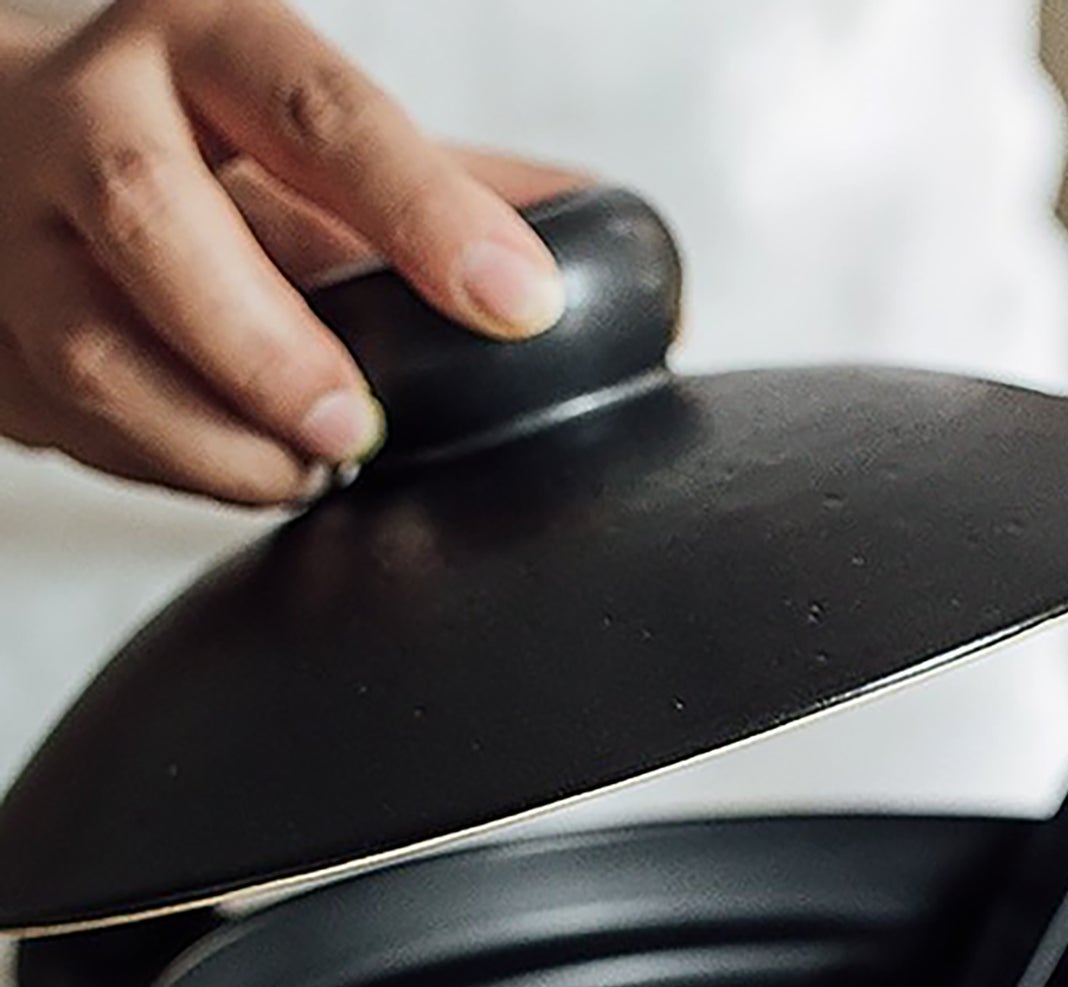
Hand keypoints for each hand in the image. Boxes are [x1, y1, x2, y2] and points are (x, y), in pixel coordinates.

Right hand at [0, 0, 573, 503]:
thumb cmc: (194, 135)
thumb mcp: (313, 126)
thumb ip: (454, 178)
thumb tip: (613, 235)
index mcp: (204, 43)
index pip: (317, 111)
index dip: (423, 210)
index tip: (520, 300)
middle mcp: (88, 111)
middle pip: (152, 216)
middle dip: (268, 344)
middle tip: (360, 427)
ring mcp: (11, 226)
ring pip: (95, 348)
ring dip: (217, 437)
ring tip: (306, 467)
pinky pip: (75, 423)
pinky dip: (173, 468)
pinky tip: (238, 468)